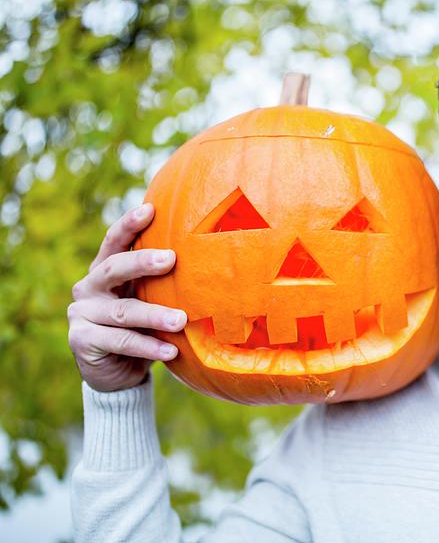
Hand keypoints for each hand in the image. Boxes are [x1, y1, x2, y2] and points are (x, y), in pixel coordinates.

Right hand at [68, 203, 185, 391]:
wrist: (120, 371)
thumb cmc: (144, 327)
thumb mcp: (153, 299)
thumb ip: (166, 281)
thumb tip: (213, 257)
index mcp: (106, 269)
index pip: (115, 241)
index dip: (130, 225)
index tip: (150, 209)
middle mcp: (89, 286)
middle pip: (113, 268)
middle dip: (142, 262)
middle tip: (171, 259)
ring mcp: (81, 313)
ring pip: (122, 311)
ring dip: (154, 315)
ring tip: (181, 320)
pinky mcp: (81, 340)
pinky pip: (119, 341)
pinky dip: (147, 347)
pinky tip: (171, 351)